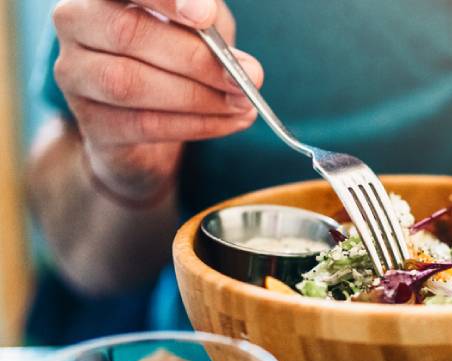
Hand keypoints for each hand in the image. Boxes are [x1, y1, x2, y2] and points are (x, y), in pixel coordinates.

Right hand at [52, 0, 263, 197]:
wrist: (146, 122)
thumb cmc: (172, 56)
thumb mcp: (194, 26)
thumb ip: (208, 23)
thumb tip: (231, 48)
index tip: (205, 15)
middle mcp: (76, 24)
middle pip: (128, 33)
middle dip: (196, 57)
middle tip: (248, 75)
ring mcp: (75, 75)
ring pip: (131, 83)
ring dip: (199, 96)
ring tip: (242, 102)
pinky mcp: (92, 122)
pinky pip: (144, 124)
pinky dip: (197, 124)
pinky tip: (230, 121)